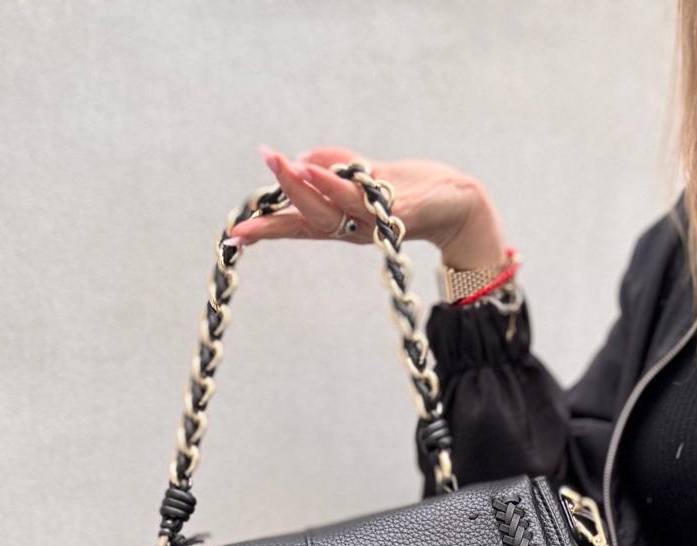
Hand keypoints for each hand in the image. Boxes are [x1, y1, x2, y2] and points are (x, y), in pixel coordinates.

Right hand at [229, 145, 505, 268]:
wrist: (461, 203)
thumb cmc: (416, 189)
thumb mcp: (370, 174)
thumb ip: (338, 166)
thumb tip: (305, 158)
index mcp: (343, 220)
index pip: (299, 224)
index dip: (268, 230)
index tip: (235, 235)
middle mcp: (353, 227)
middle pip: (307, 219)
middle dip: (278, 200)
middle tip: (258, 174)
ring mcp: (372, 223)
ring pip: (328, 209)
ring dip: (302, 185)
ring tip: (281, 161)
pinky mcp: (395, 214)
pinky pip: (359, 199)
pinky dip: (334, 185)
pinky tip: (315, 168)